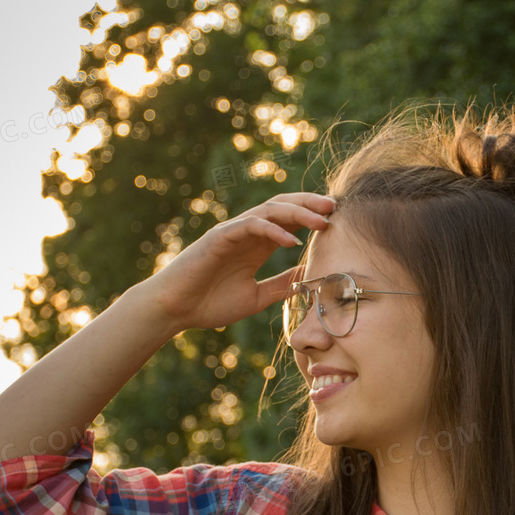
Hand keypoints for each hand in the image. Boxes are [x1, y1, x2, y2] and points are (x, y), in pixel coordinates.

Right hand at [148, 192, 333, 330]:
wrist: (175, 310)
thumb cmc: (210, 304)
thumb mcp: (257, 296)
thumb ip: (282, 285)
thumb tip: (310, 278)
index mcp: (258, 245)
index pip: (291, 222)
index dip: (314, 217)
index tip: (339, 221)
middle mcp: (248, 233)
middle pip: (284, 207)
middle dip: (311, 204)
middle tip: (336, 207)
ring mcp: (233, 232)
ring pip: (270, 211)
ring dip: (298, 212)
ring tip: (321, 219)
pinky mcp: (219, 238)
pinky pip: (250, 226)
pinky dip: (272, 231)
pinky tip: (290, 241)